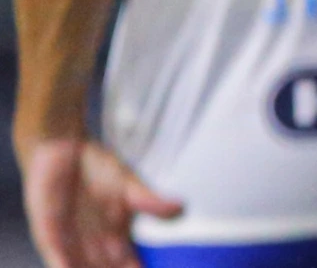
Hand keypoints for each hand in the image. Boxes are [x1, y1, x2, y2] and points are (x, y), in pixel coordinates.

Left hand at [17, 138, 182, 267]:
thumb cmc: (94, 168)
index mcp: (115, 237)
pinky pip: (57, 258)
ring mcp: (69, 243)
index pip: (129, 265)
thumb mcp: (128, 185)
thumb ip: (150, 202)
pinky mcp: (47, 235)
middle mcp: (92, 246)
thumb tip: (181, 208)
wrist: (60, 148)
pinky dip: (64, 266)